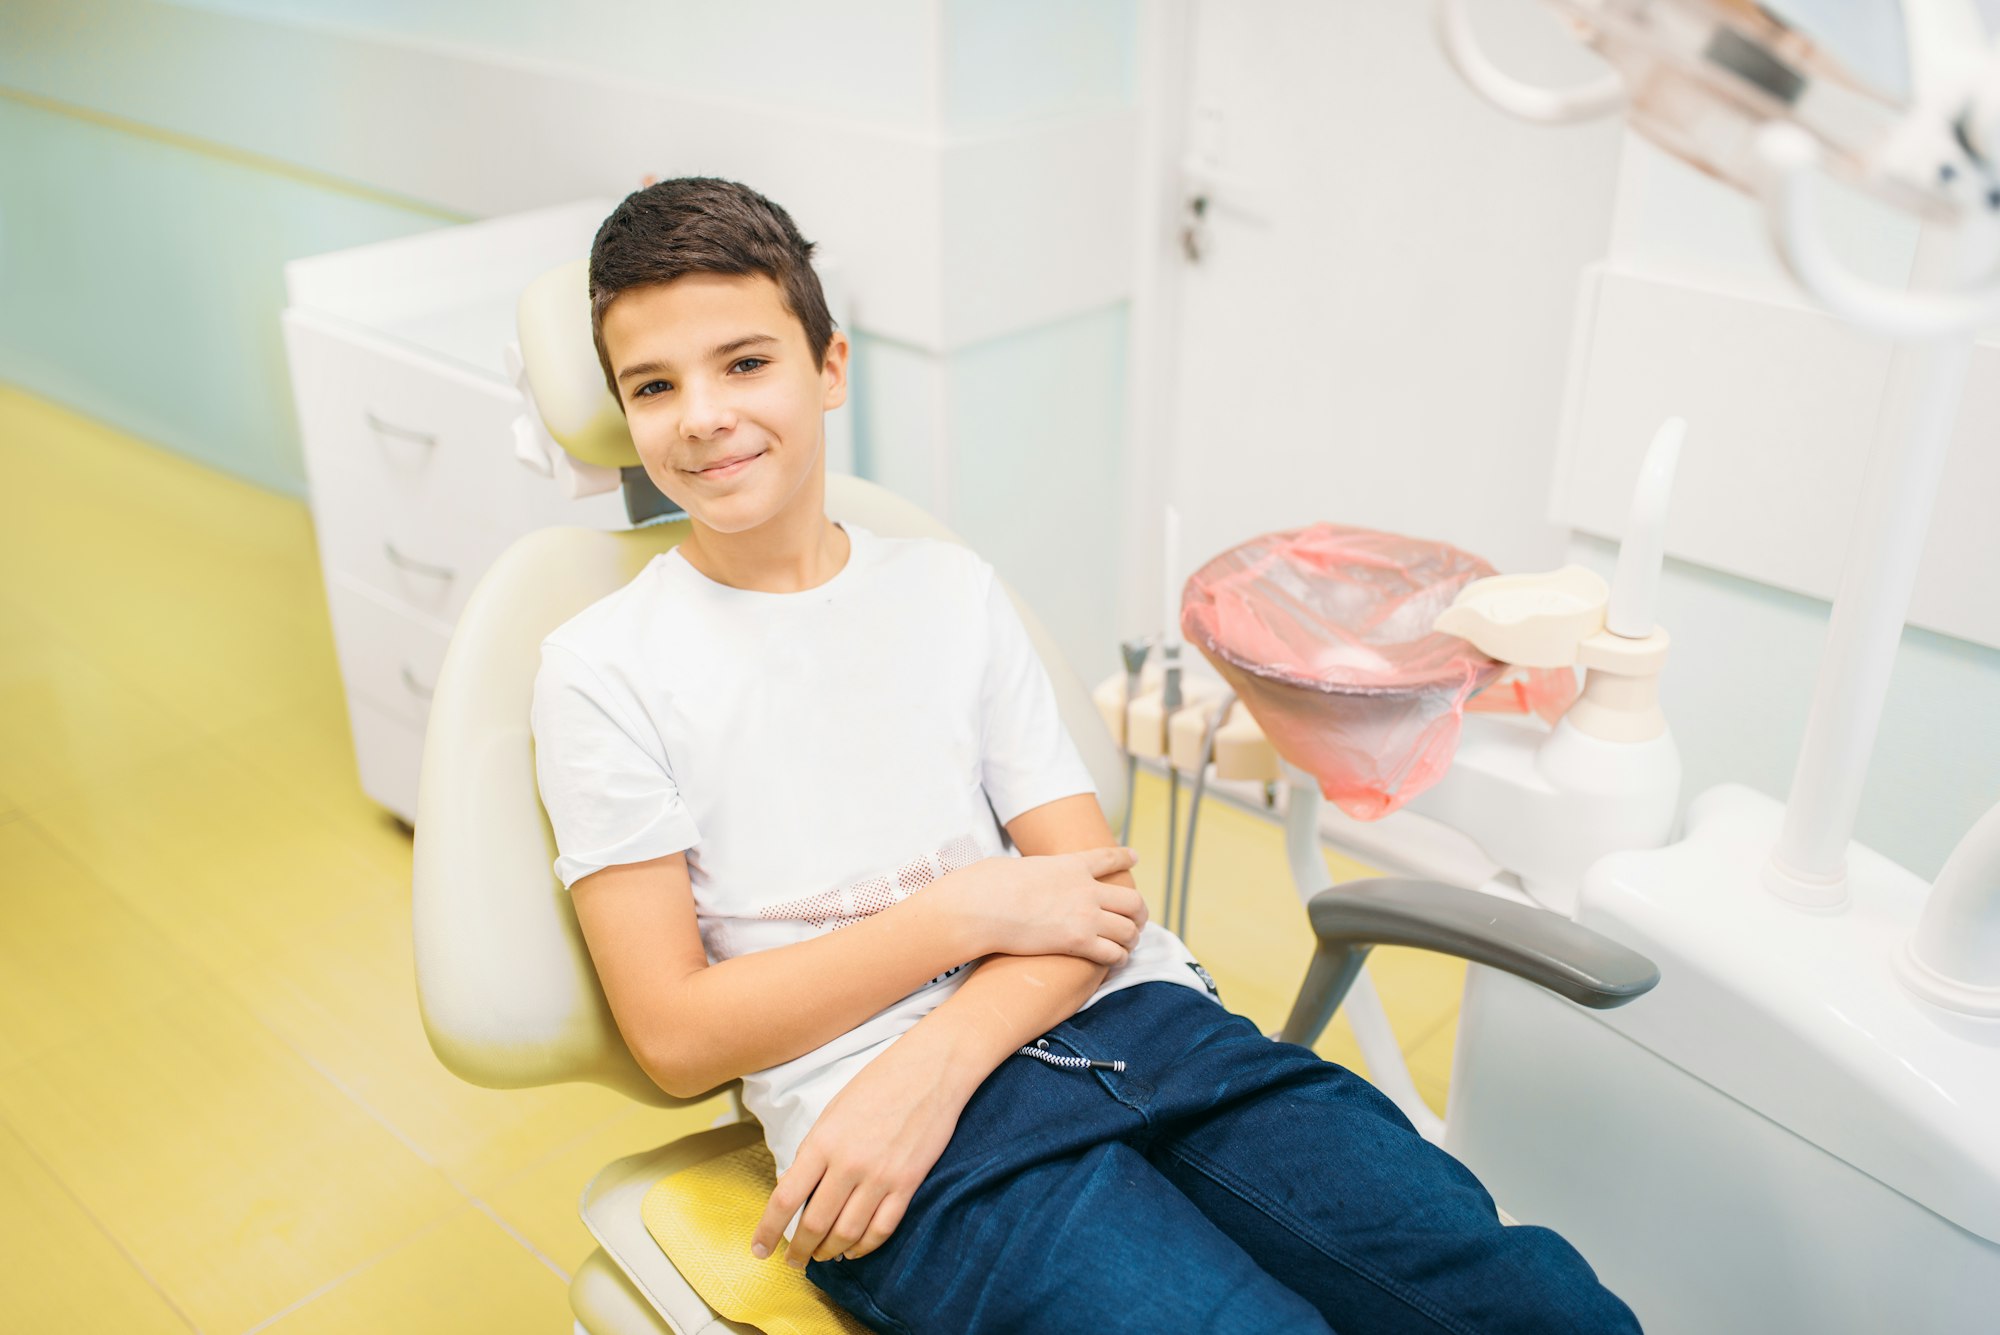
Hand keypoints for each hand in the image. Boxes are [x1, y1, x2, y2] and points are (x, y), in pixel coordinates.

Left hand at [751, 1028, 964, 1267]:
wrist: (931, 1068)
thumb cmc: (879, 1083)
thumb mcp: (833, 1111)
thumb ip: (814, 1151)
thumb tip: (797, 1188)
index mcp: (823, 1142)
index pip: (786, 1198)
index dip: (769, 1230)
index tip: (760, 1250)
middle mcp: (848, 1164)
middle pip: (815, 1224)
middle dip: (800, 1250)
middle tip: (794, 1261)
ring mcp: (880, 1176)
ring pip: (847, 1233)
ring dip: (830, 1252)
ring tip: (822, 1257)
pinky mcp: (908, 1183)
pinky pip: (881, 1229)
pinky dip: (864, 1247)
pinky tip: (853, 1251)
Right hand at [938, 847, 1145, 963]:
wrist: (983, 905)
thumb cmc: (987, 885)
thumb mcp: (1014, 865)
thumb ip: (1028, 872)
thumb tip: (1012, 875)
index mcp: (1070, 865)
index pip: (1107, 858)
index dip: (1125, 857)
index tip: (1135, 857)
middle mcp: (1086, 888)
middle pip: (1132, 900)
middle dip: (1139, 913)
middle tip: (1137, 922)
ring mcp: (1085, 914)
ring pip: (1129, 930)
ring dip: (1131, 940)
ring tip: (1127, 948)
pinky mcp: (1078, 941)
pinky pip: (1113, 954)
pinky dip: (1118, 960)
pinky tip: (1114, 964)